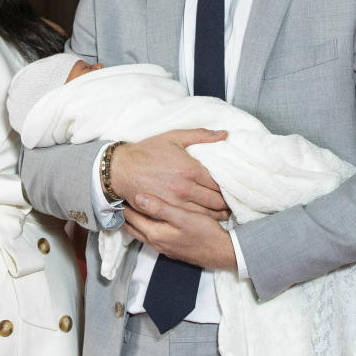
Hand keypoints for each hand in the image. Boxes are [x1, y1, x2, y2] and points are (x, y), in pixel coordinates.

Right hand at [110, 129, 228, 218]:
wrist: (121, 169)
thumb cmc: (147, 151)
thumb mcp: (174, 137)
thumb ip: (201, 135)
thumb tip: (224, 134)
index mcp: (191, 169)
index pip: (219, 183)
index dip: (230, 187)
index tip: (234, 187)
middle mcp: (186, 188)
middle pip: (216, 201)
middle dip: (227, 203)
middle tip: (232, 202)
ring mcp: (176, 202)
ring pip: (206, 214)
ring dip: (219, 214)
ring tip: (225, 213)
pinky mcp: (167, 212)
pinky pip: (191, 219)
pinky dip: (203, 220)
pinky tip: (207, 218)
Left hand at [123, 193, 236, 269]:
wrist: (222, 253)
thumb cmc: (204, 233)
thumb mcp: (183, 217)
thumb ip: (160, 208)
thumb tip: (138, 197)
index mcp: (155, 234)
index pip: (131, 218)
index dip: (124, 204)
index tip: (118, 190)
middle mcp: (156, 242)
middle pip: (133, 226)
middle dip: (126, 213)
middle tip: (121, 196)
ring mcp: (163, 247)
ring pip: (142, 231)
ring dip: (135, 219)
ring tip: (132, 204)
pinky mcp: (171, 247)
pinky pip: (152, 234)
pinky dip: (146, 224)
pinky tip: (151, 216)